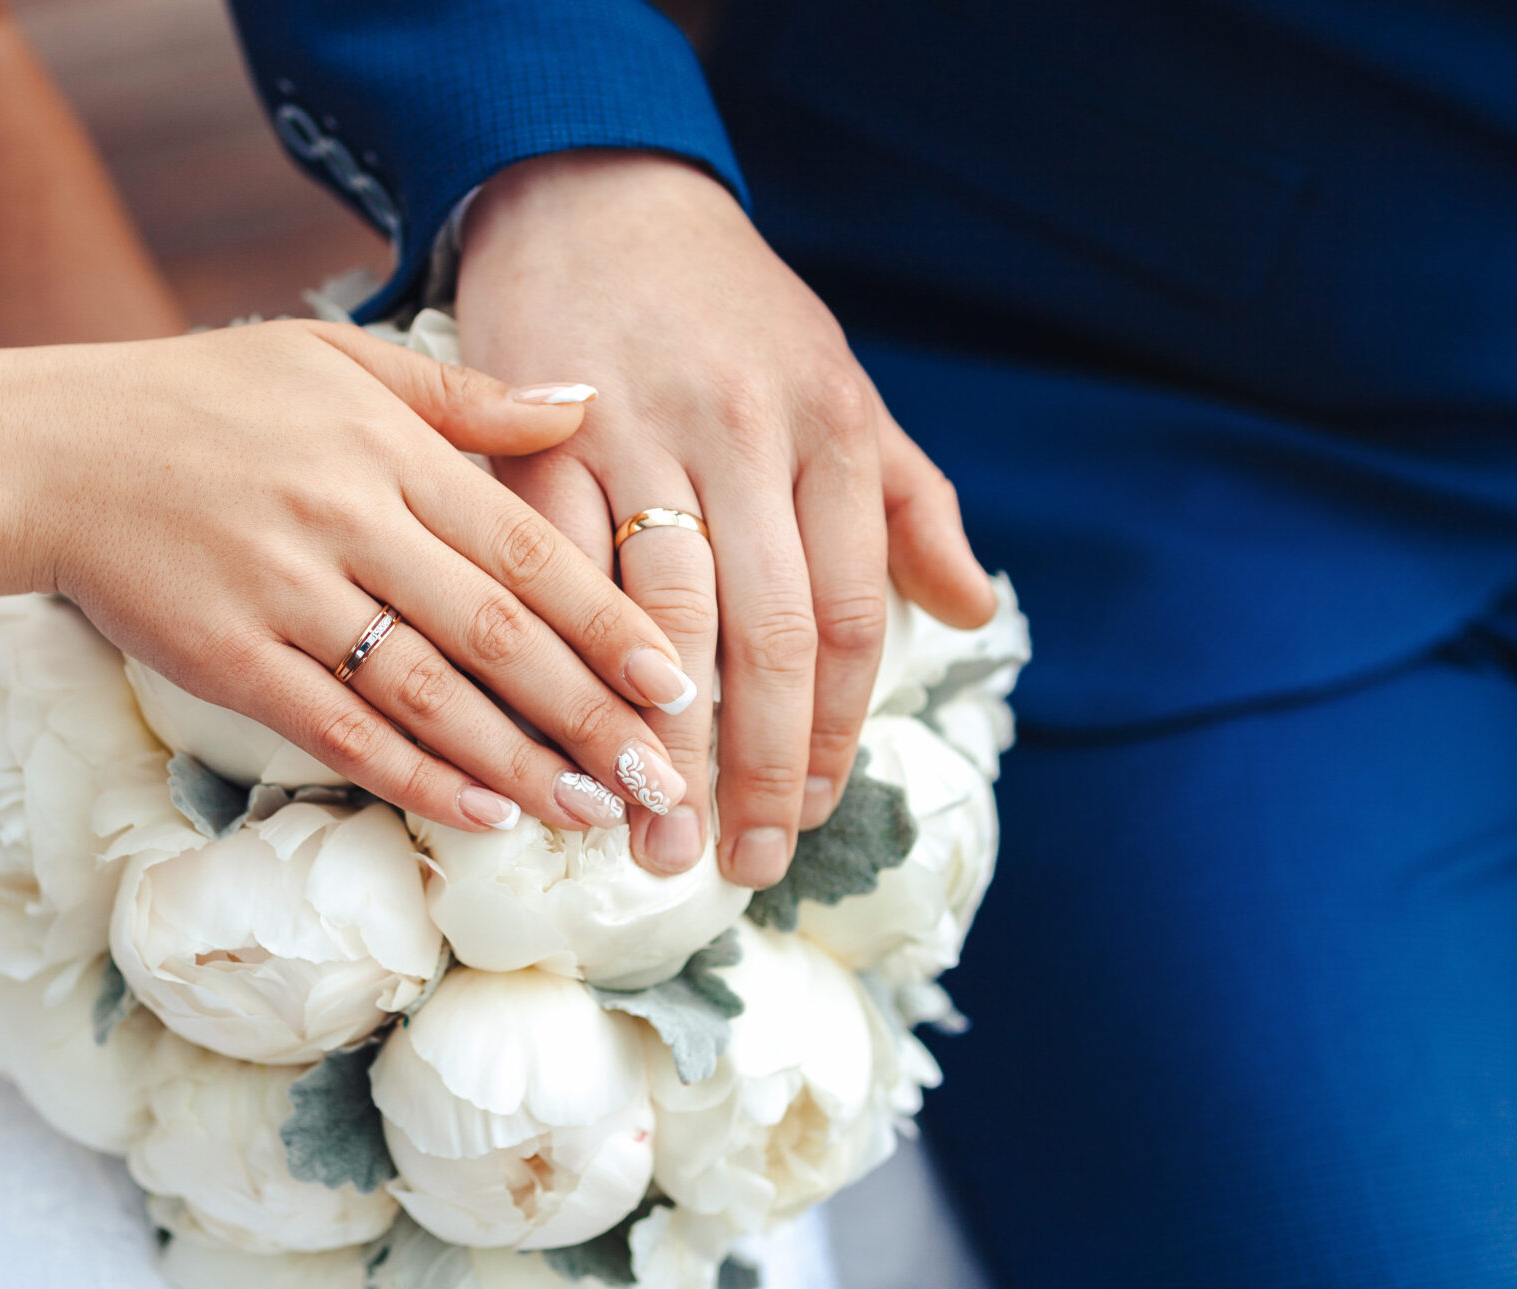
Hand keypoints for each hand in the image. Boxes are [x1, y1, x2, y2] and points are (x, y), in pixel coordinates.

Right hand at [0, 320, 698, 832]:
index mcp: (386, 448)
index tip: (673, 683)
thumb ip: (464, 397)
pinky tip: (482, 815)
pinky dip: (416, 777)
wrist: (49, 451)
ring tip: (592, 811)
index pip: (524, 548)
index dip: (607, 623)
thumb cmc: (202, 399)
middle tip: (659, 777)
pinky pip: (340, 730)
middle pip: (495, 633)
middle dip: (588, 712)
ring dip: (519, 761)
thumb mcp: (335, 360)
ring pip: (428, 694)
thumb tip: (584, 406)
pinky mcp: (228, 659)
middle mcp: (345, 520)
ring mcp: (284, 594)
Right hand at [456, 151, 995, 885]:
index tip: (817, 814)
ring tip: (655, 833)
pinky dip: (569, 665)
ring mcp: (641, 437)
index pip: (846, 615)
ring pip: (663, 618)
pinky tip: (569, 736)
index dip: (837, 732)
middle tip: (746, 862)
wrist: (598, 197)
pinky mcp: (542, 439)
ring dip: (662, 741)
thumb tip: (974, 610)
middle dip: (761, 766)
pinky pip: (560, 574)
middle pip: (767, 636)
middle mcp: (747, 435)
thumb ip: (910, 503)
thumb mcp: (841, 386)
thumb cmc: (731, 311)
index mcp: (833, 430)